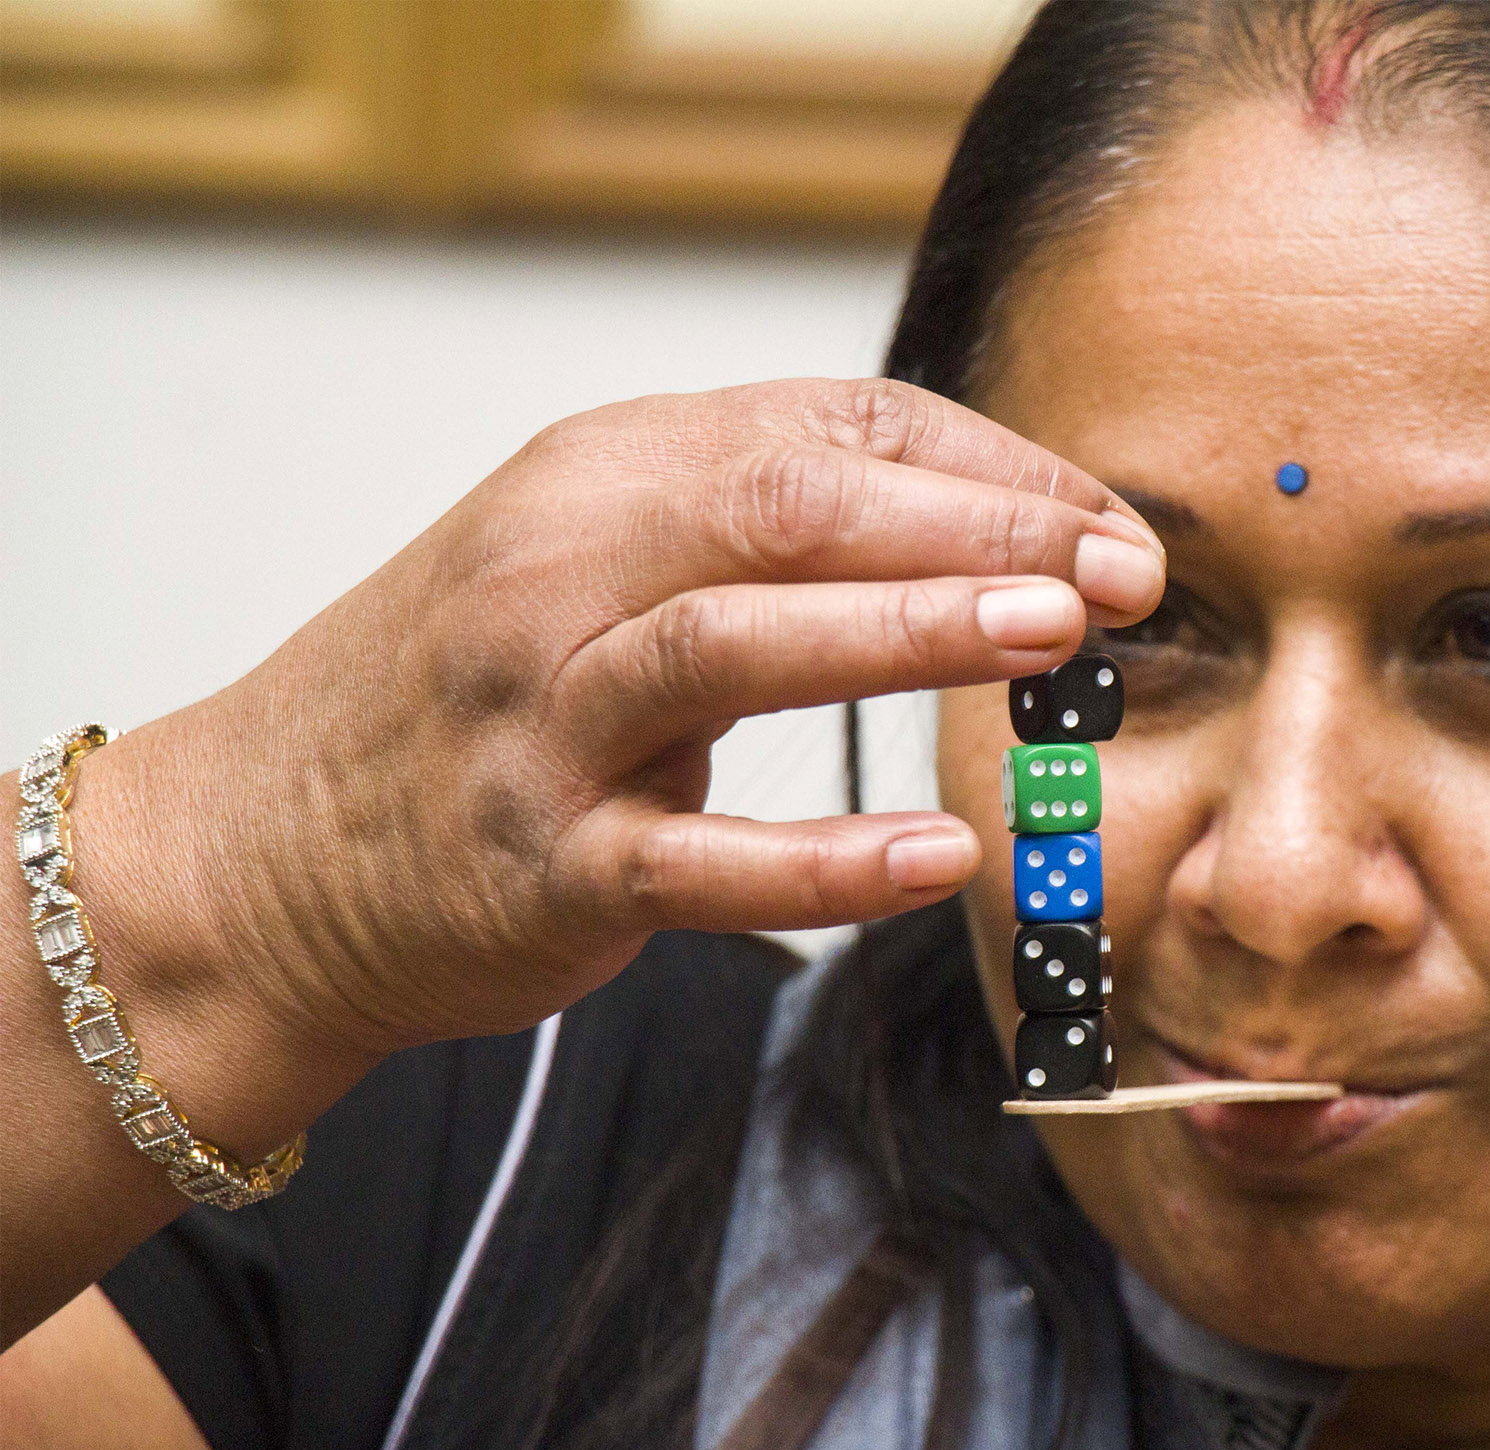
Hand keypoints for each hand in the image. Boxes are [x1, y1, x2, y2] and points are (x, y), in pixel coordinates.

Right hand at [61, 378, 1163, 1148]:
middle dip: (971, 530)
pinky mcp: (540, 865)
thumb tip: (997, 536)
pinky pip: (699, 861)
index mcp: (597, 476)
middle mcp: (557, 573)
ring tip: (1049, 637)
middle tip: (1115, 568)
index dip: (988, 473)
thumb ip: (761, 531)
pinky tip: (939, 857)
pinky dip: (827, 862)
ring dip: (905, 635)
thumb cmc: (474, 696)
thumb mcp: (595, 559)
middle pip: (786, 509)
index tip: (1106, 523)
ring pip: (734, 645)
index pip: (825, 431)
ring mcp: (542, 720)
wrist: (260, 853)